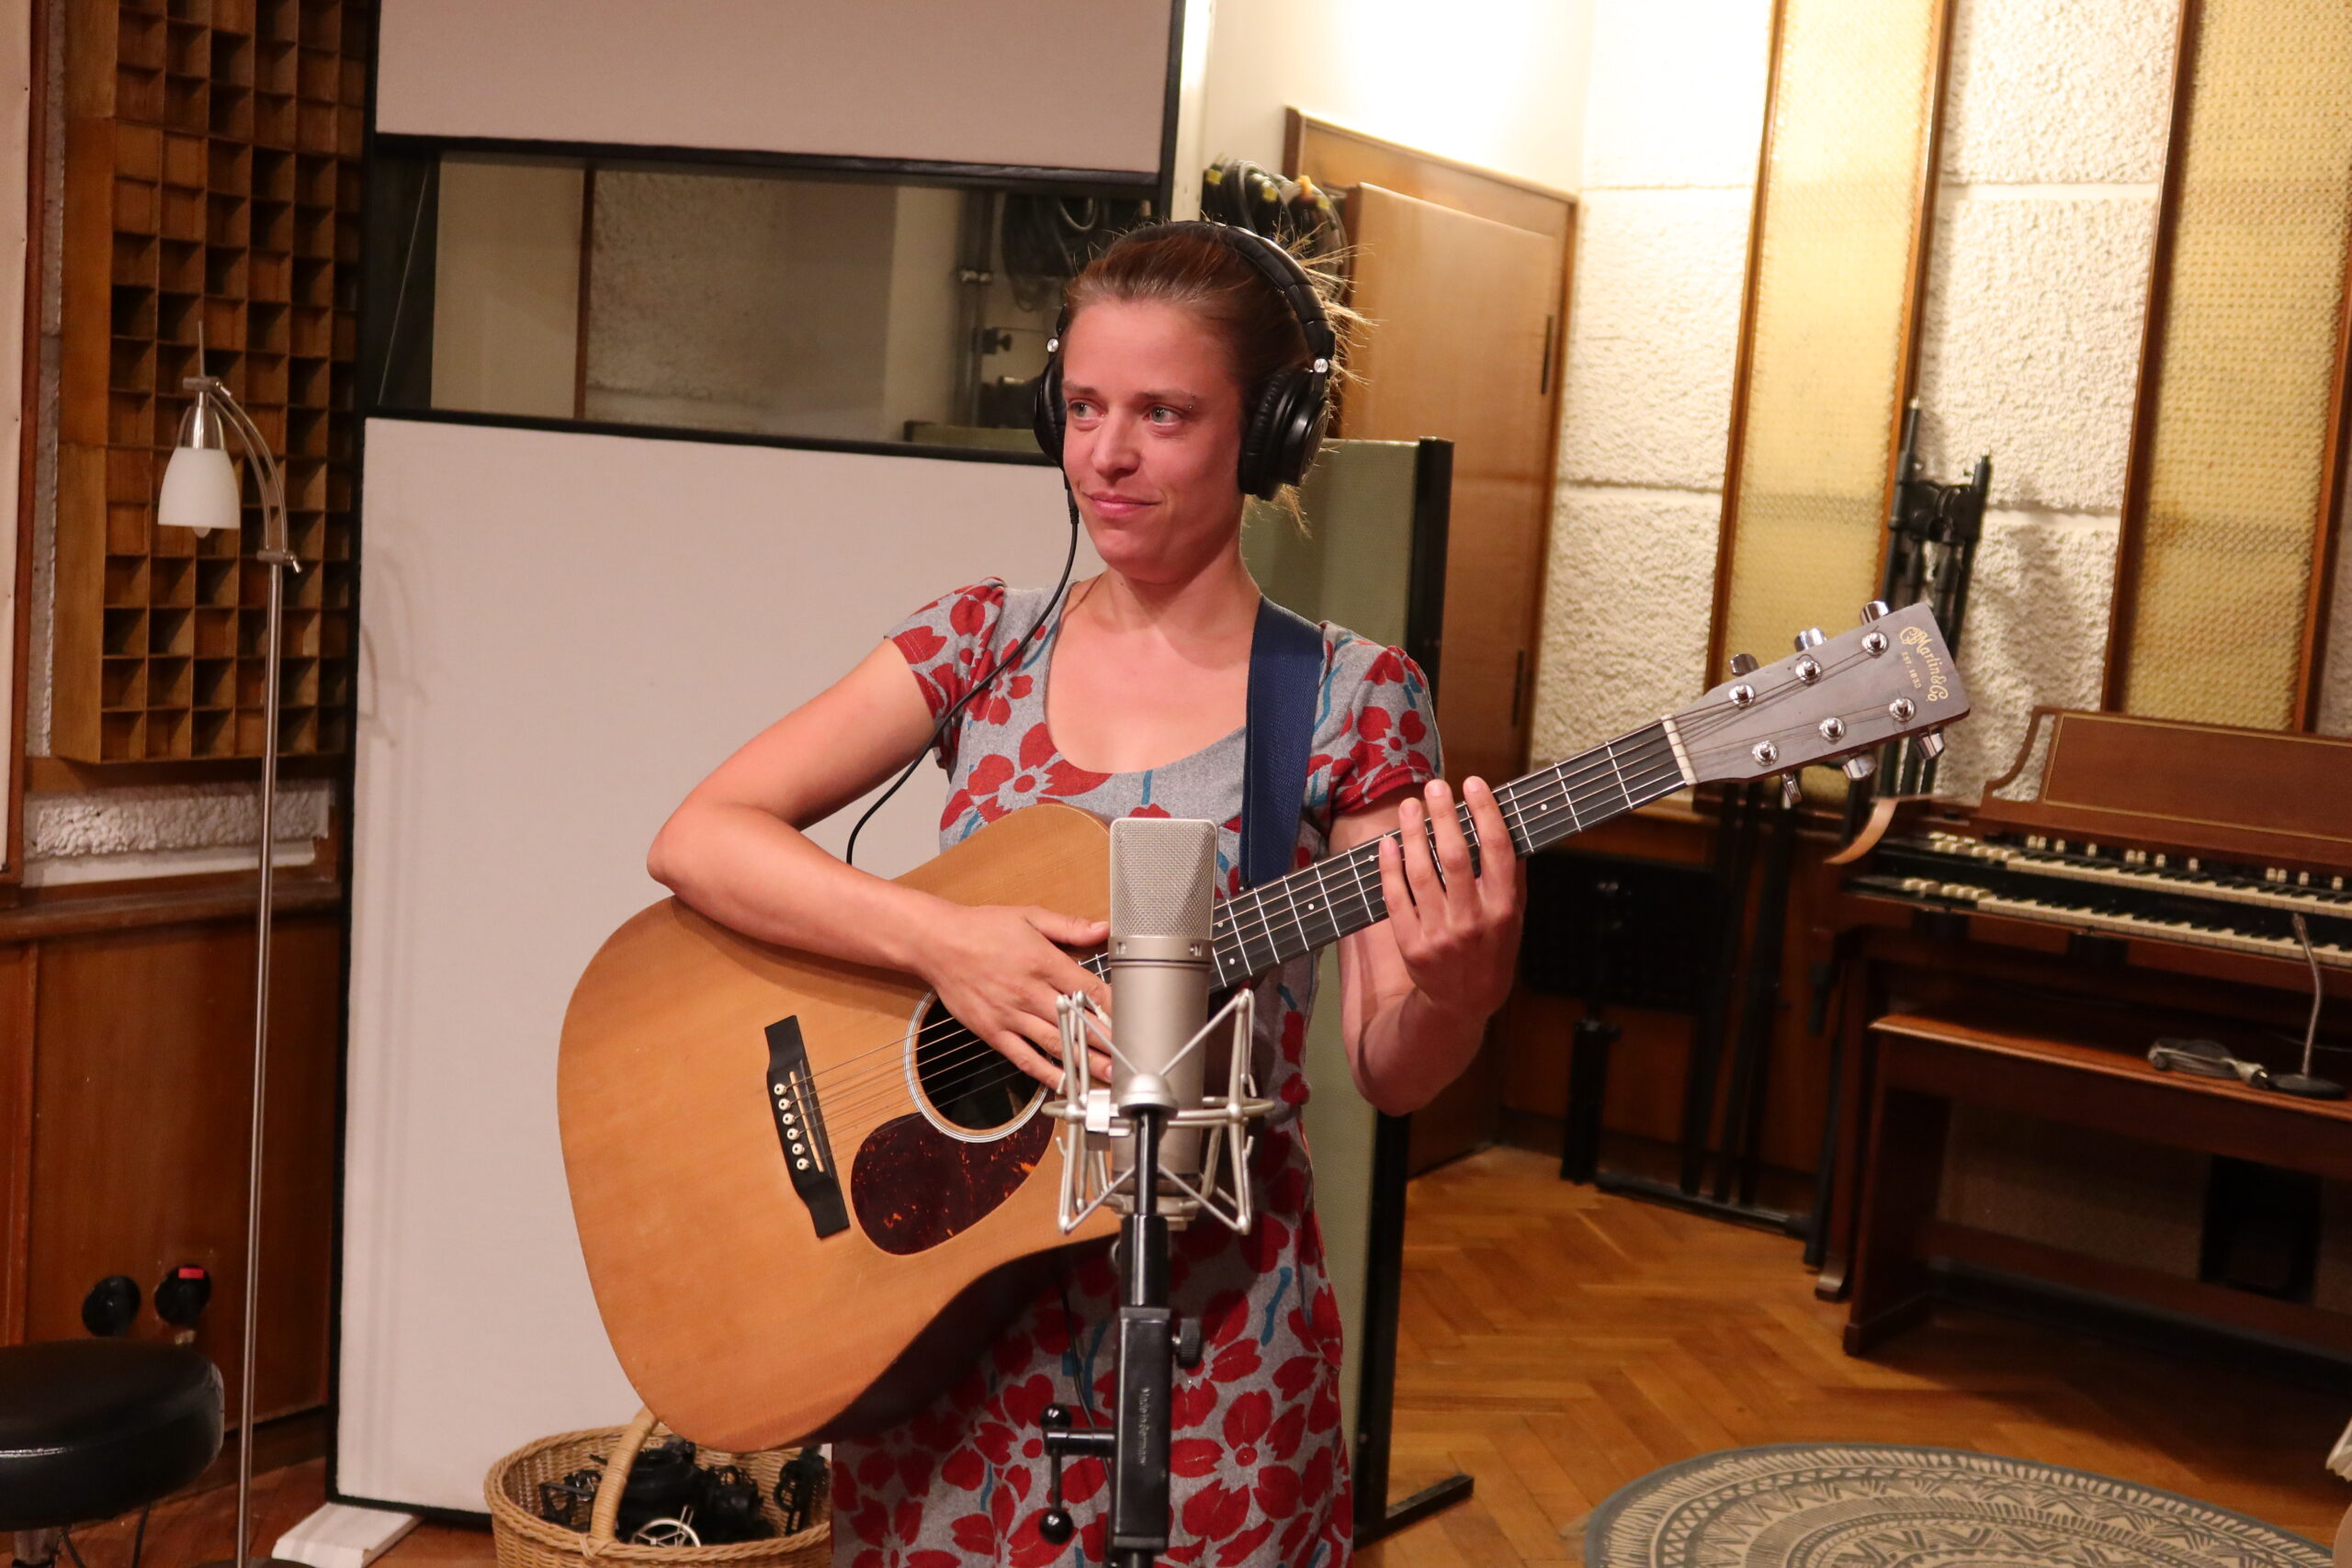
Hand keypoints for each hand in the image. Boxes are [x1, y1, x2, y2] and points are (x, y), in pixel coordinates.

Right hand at [918, 904, 1112, 1087]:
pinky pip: (1024, 1058)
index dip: (1113, 1007)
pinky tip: (1065, 1083)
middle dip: (1106, 1042)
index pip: (1089, 988)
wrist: (937, 944)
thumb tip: (1102, 929)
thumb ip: (1069, 926)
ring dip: (1084, 1062)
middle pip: (1076, 1022)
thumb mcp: (1029, 916)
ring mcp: (1011, 1015)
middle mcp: (1029, 992)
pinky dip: (1046, 1074)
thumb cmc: (982, 928)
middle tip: (1129, 1059)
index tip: (1132, 1019)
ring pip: (1054, 1044)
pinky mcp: (993, 1032)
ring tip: (1108, 1076)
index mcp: (1042, 962)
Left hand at [1375, 778, 1524, 1021]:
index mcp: (1504, 909)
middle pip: (1456, 856)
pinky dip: (1390, 869)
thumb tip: (1506, 827)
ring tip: (1408, 807)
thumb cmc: (1491, 954)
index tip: (1474, 784)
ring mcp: (1440, 934)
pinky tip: (1388, 844)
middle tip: (1435, 787)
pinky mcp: (1411, 945)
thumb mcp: (1514, 920)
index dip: (1485, 812)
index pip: (1498, 850)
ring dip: (1413, 834)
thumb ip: (1511, 878)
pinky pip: (1396, 899)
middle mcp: (1473, 921)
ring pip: (1422, 873)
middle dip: (1443, 816)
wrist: (1461, 1006)